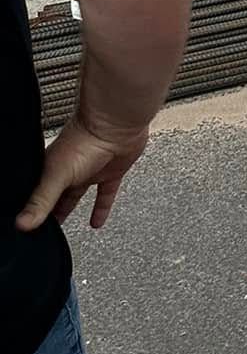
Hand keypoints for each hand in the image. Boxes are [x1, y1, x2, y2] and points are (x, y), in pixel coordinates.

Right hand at [16, 118, 149, 232]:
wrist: (117, 124)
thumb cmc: (85, 138)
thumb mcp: (58, 175)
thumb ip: (42, 201)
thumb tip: (22, 223)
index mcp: (51, 167)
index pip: (38, 195)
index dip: (33, 211)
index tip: (29, 228)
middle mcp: (69, 169)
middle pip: (57, 196)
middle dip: (50, 212)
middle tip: (43, 229)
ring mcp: (90, 170)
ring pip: (77, 194)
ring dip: (71, 208)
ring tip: (63, 226)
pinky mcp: (111, 172)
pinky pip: (105, 194)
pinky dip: (101, 209)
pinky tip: (97, 221)